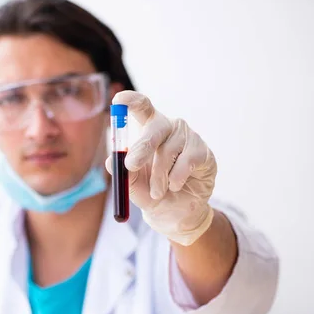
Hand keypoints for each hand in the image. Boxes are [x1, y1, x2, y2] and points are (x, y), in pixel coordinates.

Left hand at [105, 91, 216, 245]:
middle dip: (142, 147)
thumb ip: (122, 172)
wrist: (176, 212)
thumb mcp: (132, 185)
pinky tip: (175, 186)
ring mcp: (188, 137)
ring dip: (158, 177)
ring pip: (168, 151)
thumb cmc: (151, 192)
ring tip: (157, 192)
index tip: (118, 101)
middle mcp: (168, 128)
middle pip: (156, 126)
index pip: (141, 106)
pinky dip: (176, 178)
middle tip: (131, 166)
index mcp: (148, 129)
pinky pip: (186, 162)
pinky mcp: (203, 151)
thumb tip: (110, 161)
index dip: (131, 100)